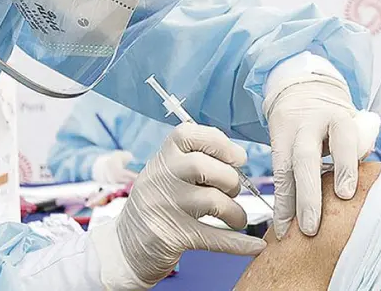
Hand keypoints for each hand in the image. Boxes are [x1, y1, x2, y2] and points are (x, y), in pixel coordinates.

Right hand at [89, 123, 266, 288]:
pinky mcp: (173, 237)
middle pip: (203, 166)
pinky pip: (214, 237)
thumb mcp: (166, 174)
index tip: (237, 157)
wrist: (125, 246)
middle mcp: (159, 179)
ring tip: (236, 217)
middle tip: (234, 190)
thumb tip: (238, 157)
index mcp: (161, 158)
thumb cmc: (159, 203)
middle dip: (230, 179)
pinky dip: (239, 243)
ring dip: (235, 212)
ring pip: (212, 201)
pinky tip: (254, 246)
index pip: (188, 134)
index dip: (219, 142)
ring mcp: (164, 208)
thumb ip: (194, 159)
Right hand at [265, 75, 380, 238]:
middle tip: (312, 226)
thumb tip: (371, 179)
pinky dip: (279, 202)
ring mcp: (288, 134)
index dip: (344, 166)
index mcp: (337, 116)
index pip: (342, 140)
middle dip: (308, 195)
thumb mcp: (353, 121)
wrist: (301, 90)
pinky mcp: (274, 144)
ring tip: (290, 233)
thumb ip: (362, 146)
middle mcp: (310, 124)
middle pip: (305, 158)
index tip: (345, 194)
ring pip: (284, 170)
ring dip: (287, 204)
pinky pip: (276, 176)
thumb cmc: (334, 116)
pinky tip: (282, 223)